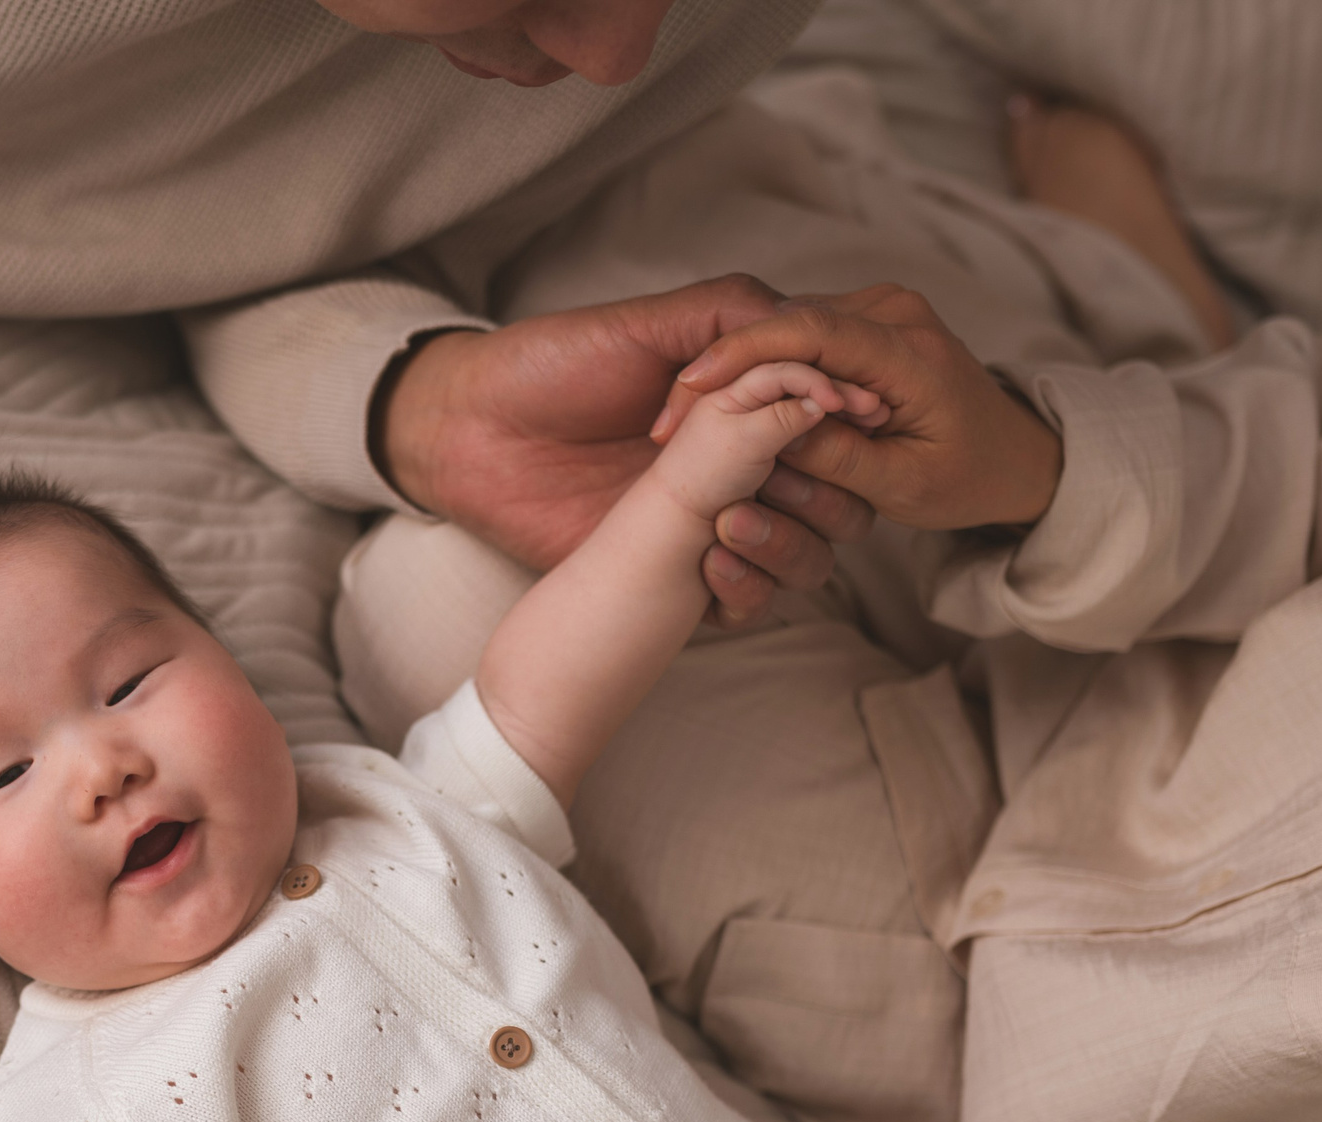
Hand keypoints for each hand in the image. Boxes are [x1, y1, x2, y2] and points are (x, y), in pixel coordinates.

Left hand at [379, 275, 876, 626]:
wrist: (473, 435)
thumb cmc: (552, 366)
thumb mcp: (646, 324)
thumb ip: (734, 319)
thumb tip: (818, 344)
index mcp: (747, 405)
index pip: (837, 426)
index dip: (848, 424)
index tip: (842, 417)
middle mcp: (743, 468)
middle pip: (842, 498)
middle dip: (827, 490)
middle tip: (776, 475)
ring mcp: (712, 524)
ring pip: (809, 556)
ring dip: (790, 544)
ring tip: (730, 521)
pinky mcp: (677, 577)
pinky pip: (746, 603)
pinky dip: (747, 590)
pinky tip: (709, 564)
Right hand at [657, 285, 1062, 531]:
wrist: (1015, 453)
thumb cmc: (967, 476)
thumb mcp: (902, 486)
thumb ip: (837, 456)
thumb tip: (768, 430)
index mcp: (910, 352)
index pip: (813, 332)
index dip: (745, 353)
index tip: (690, 384)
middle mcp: (895, 313)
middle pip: (791, 323)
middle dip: (729, 364)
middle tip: (672, 417)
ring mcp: (882, 309)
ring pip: (790, 325)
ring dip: (742, 366)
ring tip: (691, 414)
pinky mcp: (868, 319)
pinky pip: (803, 333)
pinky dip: (767, 364)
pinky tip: (731, 402)